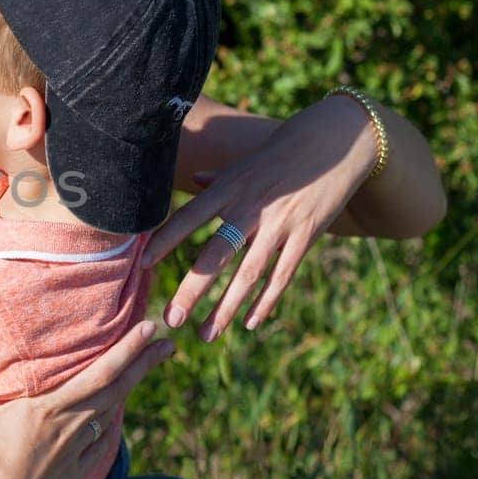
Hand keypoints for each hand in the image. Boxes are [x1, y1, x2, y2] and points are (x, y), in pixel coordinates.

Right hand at [0, 321, 172, 478]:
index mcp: (46, 410)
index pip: (99, 374)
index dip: (128, 349)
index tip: (151, 329)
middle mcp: (69, 428)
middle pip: (117, 389)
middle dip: (144, 363)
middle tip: (169, 344)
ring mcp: (75, 454)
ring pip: (110, 414)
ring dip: (129, 391)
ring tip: (142, 370)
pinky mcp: (74, 476)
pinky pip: (100, 443)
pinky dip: (109, 424)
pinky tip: (113, 417)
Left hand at [141, 95, 377, 340]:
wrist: (335, 143)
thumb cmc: (282, 154)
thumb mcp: (245, 164)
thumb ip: (219, 180)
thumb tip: (195, 178)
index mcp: (229, 188)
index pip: (189, 217)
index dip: (164, 240)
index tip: (141, 264)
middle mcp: (250, 208)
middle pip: (215, 255)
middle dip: (192, 290)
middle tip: (171, 319)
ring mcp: (279, 225)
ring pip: (248, 274)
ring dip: (225, 308)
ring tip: (206, 335)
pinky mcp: (305, 236)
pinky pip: (281, 276)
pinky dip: (265, 302)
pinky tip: (249, 324)